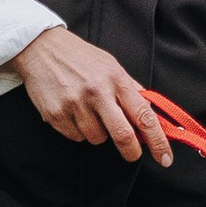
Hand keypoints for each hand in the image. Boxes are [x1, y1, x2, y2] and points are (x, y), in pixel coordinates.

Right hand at [12, 27, 174, 164]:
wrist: (40, 48)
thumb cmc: (79, 57)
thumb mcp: (110, 65)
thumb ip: (130, 89)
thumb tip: (151, 114)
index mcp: (115, 79)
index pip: (144, 116)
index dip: (158, 140)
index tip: (165, 158)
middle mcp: (96, 92)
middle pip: (123, 135)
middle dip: (132, 151)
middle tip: (133, 154)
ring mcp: (75, 104)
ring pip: (97, 138)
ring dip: (98, 133)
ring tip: (88, 112)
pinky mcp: (56, 115)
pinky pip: (76, 137)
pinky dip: (78, 131)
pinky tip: (73, 112)